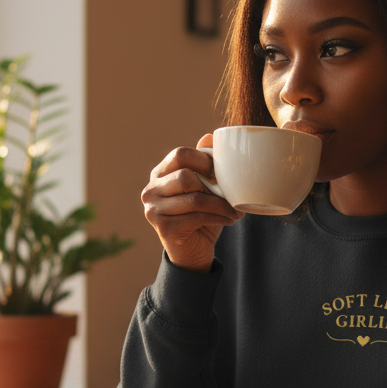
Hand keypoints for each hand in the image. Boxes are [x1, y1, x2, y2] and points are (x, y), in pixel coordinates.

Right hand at [142, 135, 243, 272]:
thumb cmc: (199, 216)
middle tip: (231, 192)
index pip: (180, 154)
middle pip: (186, 176)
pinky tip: (230, 219)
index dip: (204, 159)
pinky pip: (198, 217)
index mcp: (160, 174)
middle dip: (214, 184)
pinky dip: (220, 217)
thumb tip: (210, 135)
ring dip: (221, 204)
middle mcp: (151, 190)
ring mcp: (153, 210)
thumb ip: (204, 164)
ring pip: (195, 198)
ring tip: (235, 209)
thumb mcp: (203, 188)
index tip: (221, 171)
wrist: (192, 252)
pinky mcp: (164, 228)